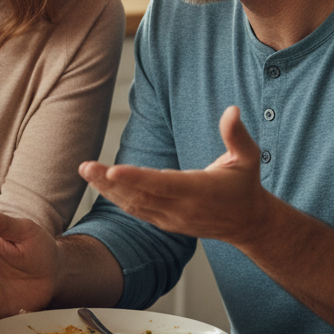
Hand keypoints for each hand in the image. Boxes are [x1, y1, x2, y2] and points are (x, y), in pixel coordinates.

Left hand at [79, 105, 272, 246]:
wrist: (247, 222)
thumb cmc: (244, 184)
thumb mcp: (248, 158)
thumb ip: (236, 135)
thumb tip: (231, 110)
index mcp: (200, 190)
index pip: (163, 184)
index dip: (136, 178)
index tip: (113, 169)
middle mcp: (182, 208)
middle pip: (140, 195)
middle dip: (110, 181)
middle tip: (85, 166)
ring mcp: (172, 219)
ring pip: (133, 205)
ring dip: (107, 189)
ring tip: (86, 171)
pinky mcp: (165, 223)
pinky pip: (136, 211)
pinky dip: (117, 197)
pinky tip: (100, 183)